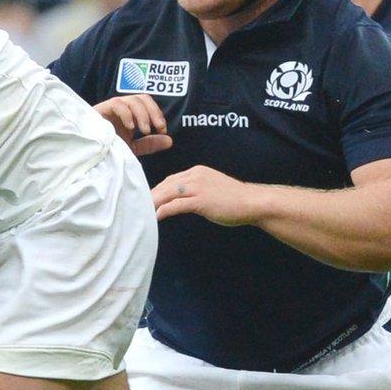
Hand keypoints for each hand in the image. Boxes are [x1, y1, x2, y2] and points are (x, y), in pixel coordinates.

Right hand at [97, 94, 173, 155]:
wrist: (89, 156)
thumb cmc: (106, 151)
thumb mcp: (131, 148)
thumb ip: (149, 144)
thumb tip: (170, 141)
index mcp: (129, 115)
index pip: (147, 104)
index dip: (157, 114)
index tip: (162, 130)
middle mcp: (121, 109)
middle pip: (142, 98)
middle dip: (154, 112)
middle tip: (158, 127)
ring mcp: (110, 109)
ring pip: (132, 100)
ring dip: (143, 114)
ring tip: (144, 130)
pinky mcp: (100, 110)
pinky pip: (117, 103)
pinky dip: (127, 114)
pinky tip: (130, 127)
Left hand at [152, 165, 266, 226]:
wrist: (253, 202)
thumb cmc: (234, 199)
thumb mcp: (211, 188)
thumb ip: (195, 190)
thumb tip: (179, 200)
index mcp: (197, 171)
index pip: (170, 180)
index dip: (157, 190)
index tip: (147, 200)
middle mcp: (195, 176)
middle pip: (165, 185)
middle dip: (151, 196)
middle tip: (137, 207)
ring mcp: (198, 187)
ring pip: (168, 193)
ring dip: (153, 203)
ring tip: (141, 213)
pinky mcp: (201, 200)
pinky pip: (176, 205)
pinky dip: (163, 211)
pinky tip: (155, 218)